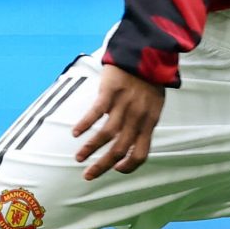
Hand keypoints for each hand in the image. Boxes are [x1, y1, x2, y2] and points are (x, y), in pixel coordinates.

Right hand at [71, 65, 164, 179]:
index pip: (141, 154)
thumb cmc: (149, 81)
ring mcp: (124, 104)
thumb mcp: (154, 105)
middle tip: (88, 176)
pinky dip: (85, 124)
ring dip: (90, 148)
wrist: (146, 52)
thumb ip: (143, 123)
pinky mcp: (110, 91)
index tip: (116, 169)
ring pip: (106, 134)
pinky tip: (75, 132)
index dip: (129, 167)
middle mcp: (137, 117)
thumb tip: (131, 142)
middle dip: (102, 166)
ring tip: (78, 157)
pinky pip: (96, 112)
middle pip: (120, 149)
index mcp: (149, 122)